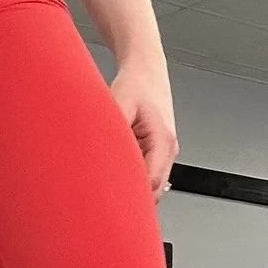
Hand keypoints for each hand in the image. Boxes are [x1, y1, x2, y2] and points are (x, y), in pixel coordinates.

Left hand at [109, 52, 176, 196]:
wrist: (147, 70)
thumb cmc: (136, 84)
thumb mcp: (118, 105)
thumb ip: (112, 134)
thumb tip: (99, 160)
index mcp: (163, 140)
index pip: (151, 182)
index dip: (131, 194)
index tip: (110, 197)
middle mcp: (169, 149)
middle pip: (155, 190)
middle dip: (132, 196)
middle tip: (104, 196)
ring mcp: (166, 152)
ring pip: (153, 184)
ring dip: (133, 185)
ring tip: (109, 178)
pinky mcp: (159, 151)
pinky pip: (149, 173)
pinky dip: (134, 175)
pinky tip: (117, 168)